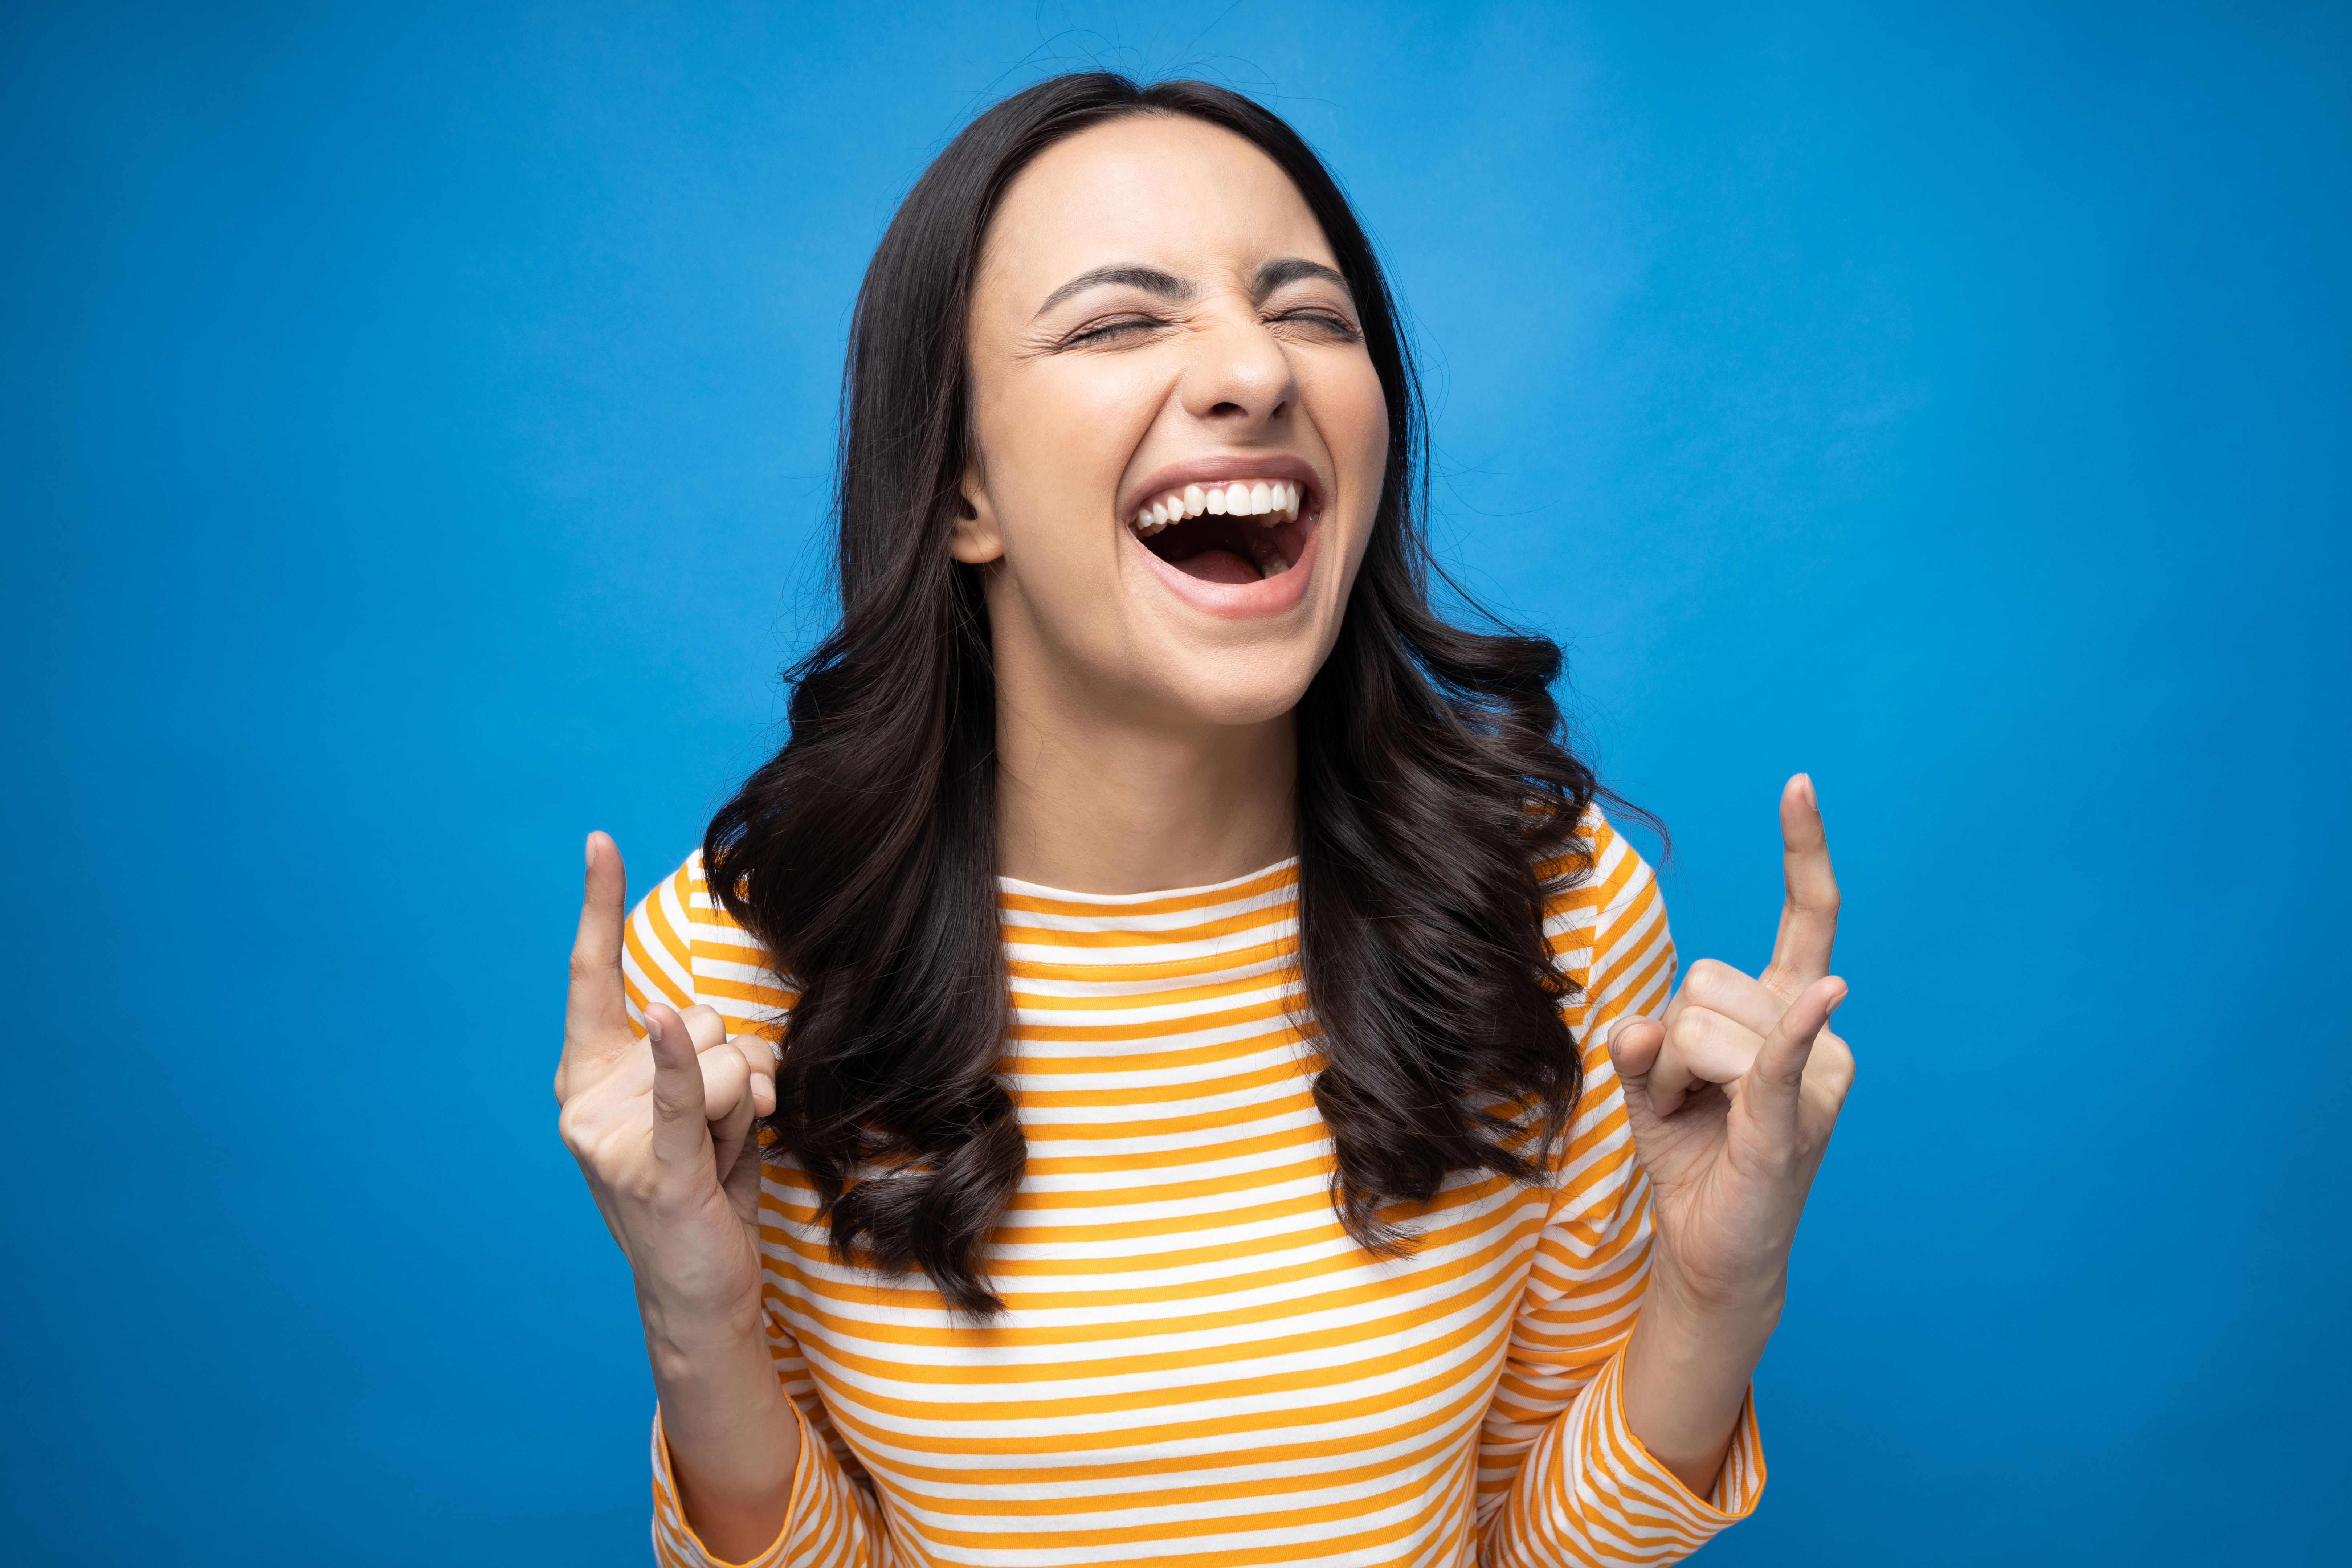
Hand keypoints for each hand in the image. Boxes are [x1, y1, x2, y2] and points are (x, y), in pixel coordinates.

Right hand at [554, 832, 778, 1337]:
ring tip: (721, 1155)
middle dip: (733, 1068)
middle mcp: (583, 1100)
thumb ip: (700, 1054)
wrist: (698, 1289)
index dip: (596, 904)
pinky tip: (668, 1026)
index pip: (591, 976)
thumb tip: (695, 1026)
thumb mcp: (698, 1106)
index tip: (600, 841)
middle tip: (718, 1131)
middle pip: (697, 1021)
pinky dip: (682, 1062)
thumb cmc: (704, 1188)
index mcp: (588, 1076)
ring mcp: (607, 1136)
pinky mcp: (651, 1167)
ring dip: (744, 1103)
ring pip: (720, 1057)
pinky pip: (682, 1091)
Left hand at [1609, 774, 1853, 1320]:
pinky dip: (1794, 1036)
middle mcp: (1816, 1034)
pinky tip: (1828, 1006)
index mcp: (1787, 1014)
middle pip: (1704, 980)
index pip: (1808, 918)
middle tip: (1679, 1102)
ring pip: (1697, 1024)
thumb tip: (1637, 1030)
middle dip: (1665, 1043)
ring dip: (1664, 1079)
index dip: (1803, 852)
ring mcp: (1812, 1079)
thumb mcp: (1647, 1088)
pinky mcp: (1790, 1123)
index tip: (1798, 784)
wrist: (1710, 1252)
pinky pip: (1782, 1060)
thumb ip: (1638, 1045)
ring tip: (1692, 1124)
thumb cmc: (1690, 1160)